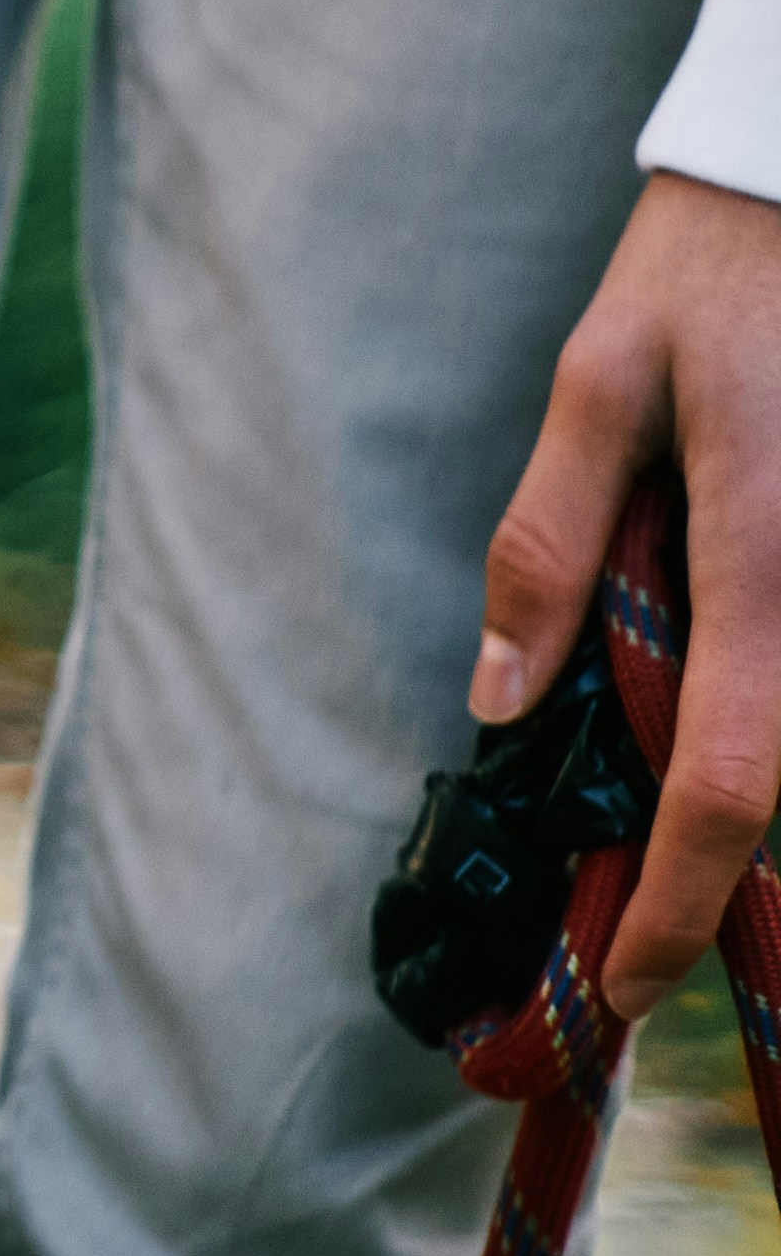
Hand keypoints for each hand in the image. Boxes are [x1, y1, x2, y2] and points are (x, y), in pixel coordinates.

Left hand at [478, 166, 780, 1015]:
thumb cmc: (712, 270)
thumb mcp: (597, 380)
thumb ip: (549, 537)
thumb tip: (500, 696)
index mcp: (764, 549)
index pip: (730, 776)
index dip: (685, 903)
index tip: (629, 985)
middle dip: (708, 885)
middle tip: (618, 950)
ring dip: (736, 806)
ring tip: (648, 864)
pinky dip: (758, 722)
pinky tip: (691, 732)